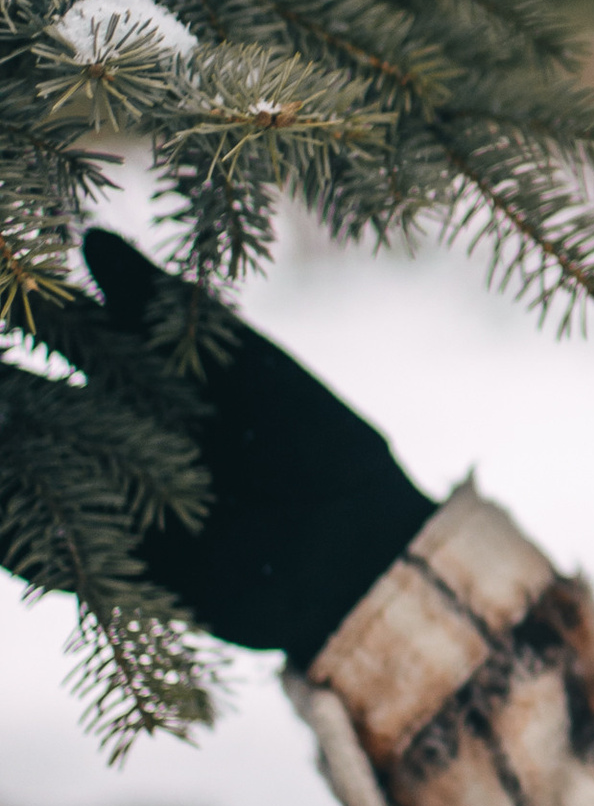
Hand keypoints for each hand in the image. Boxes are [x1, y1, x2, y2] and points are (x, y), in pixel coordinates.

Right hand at [26, 230, 433, 661]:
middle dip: (2, 383)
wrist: (348, 543)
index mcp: (147, 380)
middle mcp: (114, 434)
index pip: (70, 334)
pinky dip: (8, 534)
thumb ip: (162, 307)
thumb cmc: (307, 438)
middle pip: (33, 402)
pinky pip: (36, 553)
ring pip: (24, 472)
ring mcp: (106, 500)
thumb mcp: (238, 362)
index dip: (33, 312)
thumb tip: (90, 238)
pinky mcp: (105, 567)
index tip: (2, 285)